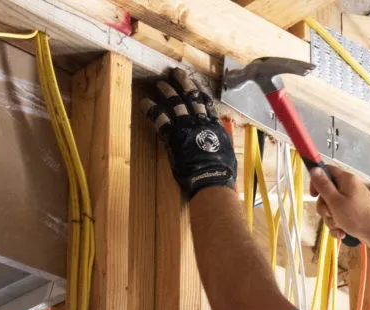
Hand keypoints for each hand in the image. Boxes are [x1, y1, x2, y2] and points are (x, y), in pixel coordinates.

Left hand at [141, 68, 235, 198]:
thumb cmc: (221, 171)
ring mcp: (186, 126)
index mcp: (213, 125)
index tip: (194, 81)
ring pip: (176, 103)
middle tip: (175, 72)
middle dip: (183, 83)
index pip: (206, 103)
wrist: (211, 177)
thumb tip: (218, 139)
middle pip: (191, 96)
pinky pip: (160, 118)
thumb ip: (219, 141)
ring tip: (160, 83)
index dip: (199, 90)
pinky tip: (144, 102)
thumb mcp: (225, 151)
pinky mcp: (173, 135)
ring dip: (167, 91)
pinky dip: (151, 109)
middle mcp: (200, 121)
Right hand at [310, 165, 369, 242]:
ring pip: (332, 207)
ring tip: (339, 226)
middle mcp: (350, 187)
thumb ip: (323, 185)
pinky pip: (339, 216)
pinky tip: (342, 232)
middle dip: (324, 207)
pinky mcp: (354, 211)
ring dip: (331, 219)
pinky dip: (338, 225)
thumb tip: (314, 169)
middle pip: (327, 193)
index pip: (326, 171)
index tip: (313, 194)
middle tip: (329, 214)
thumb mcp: (335, 201)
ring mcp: (352, 200)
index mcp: (346, 179)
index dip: (317, 181)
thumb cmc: (357, 217)